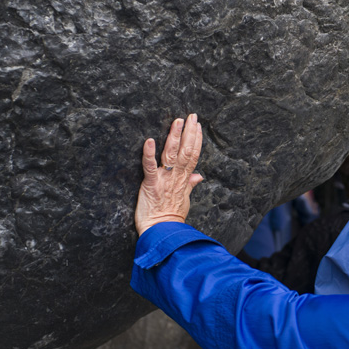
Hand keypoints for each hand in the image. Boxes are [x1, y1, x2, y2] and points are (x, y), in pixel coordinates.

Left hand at [135, 114, 204, 234]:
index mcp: (183, 179)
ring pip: (171, 154)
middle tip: (191, 116)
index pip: (193, 155)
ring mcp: (163, 180)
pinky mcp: (150, 185)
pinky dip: (149, 154)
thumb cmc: (171, 217)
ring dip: (174, 136)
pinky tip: (149, 140)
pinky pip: (149, 167)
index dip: (196, 140)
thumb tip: (199, 176)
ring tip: (177, 121)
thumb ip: (190, 184)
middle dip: (189, 132)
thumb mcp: (184, 199)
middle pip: (185, 151)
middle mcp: (176, 177)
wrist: (162, 232)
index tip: (198, 126)